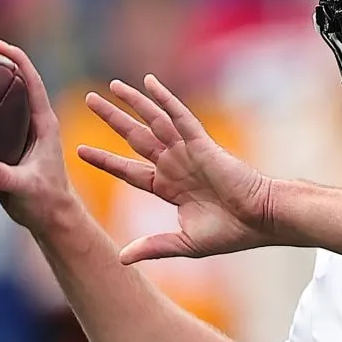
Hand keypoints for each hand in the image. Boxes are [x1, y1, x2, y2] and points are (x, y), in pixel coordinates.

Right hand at [0, 39, 81, 231]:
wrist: (49, 213)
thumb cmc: (45, 200)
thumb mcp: (27, 189)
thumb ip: (7, 179)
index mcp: (44, 123)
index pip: (32, 82)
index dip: (17, 60)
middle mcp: (34, 121)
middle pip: (14, 79)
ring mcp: (21, 129)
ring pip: (1, 93)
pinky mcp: (9, 141)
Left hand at [78, 75, 271, 264]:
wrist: (261, 219)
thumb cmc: (231, 232)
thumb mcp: (185, 243)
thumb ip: (153, 246)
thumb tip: (119, 260)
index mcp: (168, 187)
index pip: (129, 170)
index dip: (106, 160)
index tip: (81, 150)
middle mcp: (174, 164)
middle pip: (135, 137)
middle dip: (112, 119)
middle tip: (89, 100)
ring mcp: (187, 152)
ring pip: (153, 121)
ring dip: (132, 103)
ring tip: (110, 86)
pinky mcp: (202, 143)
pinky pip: (179, 116)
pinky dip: (164, 99)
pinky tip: (149, 82)